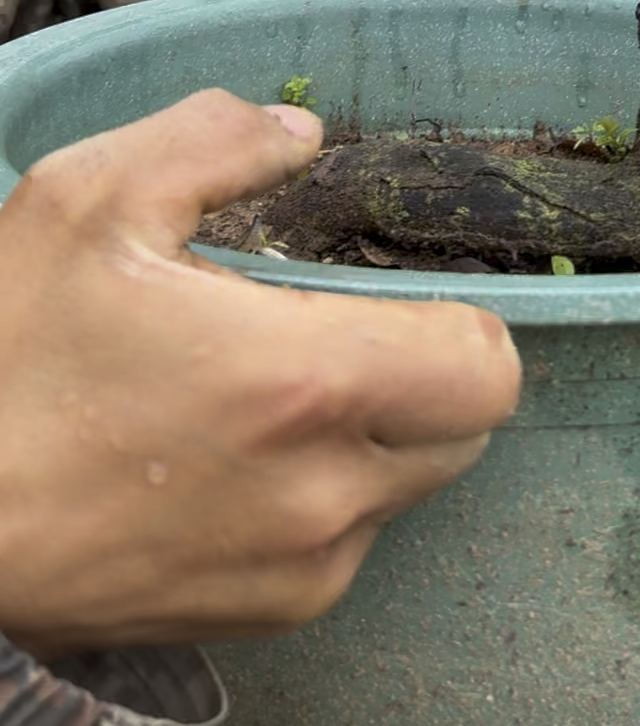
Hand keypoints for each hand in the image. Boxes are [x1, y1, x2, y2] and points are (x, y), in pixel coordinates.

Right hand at [0, 91, 519, 656]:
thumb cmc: (8, 359)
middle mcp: (323, 488)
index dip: (460, 319)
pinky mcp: (266, 613)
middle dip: (426, 372)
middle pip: (466, 428)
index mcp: (303, 380)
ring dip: (376, 435)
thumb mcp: (89, 200)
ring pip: (408, 485)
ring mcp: (300, 564)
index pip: (483, 366)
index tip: (402, 296)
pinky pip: (348, 545)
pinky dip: (324, 498)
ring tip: (274, 397)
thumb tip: (300, 134)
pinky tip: (240, 458)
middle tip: (340, 333)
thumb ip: (211, 140)